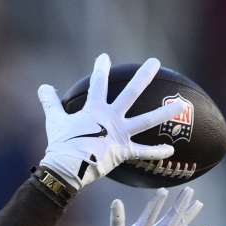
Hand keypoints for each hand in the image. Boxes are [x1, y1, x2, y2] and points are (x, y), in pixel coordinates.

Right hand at [38, 54, 186, 190]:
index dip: (100, 69)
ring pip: (147, 120)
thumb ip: (50, 102)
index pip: (98, 83)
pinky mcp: (124, 151)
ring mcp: (120, 133)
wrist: (67, 168)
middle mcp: (111, 117)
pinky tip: (171, 150)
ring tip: (183, 105)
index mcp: (95, 109)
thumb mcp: (54, 120)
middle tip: (155, 62)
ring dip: (166, 112)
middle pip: (131, 93)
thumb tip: (42, 87)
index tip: (104, 57)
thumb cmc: (60, 144)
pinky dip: (157, 152)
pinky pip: (144, 152)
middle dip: (144, 76)